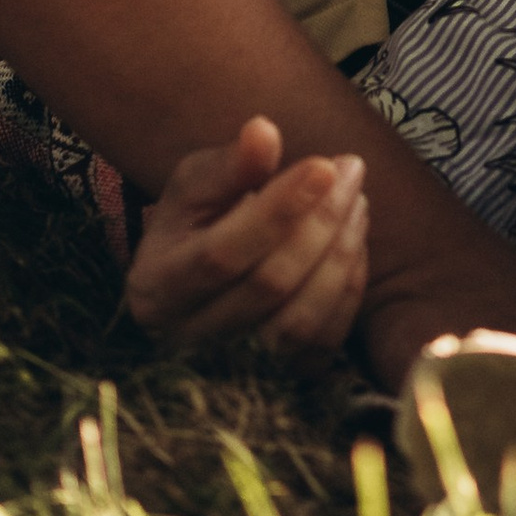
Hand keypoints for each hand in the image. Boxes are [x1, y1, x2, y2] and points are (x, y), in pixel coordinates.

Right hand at [125, 116, 369, 358]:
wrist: (192, 285)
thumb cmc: (192, 226)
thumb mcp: (193, 186)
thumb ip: (230, 164)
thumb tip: (264, 132)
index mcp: (158, 287)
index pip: (221, 255)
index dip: (278, 210)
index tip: (324, 165)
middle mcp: (188, 339)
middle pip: (268, 287)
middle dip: (320, 222)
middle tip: (350, 170)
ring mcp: (231, 370)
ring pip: (298, 324)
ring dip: (340, 256)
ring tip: (357, 202)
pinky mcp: (274, 383)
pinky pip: (321, 346)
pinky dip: (347, 294)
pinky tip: (355, 244)